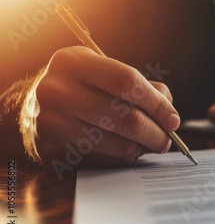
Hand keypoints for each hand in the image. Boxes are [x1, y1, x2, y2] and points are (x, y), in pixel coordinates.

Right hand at [24, 46, 178, 166]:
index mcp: (73, 62)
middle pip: (126, 118)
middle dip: (156, 133)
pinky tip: (128, 150)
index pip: (128, 82)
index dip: (157, 104)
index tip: (173, 120)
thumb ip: (140, 85)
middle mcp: (58, 90)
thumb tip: (169, 111)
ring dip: (142, 149)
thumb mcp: (102, 71)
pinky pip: (104, 160)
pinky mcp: (53, 150)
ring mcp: (53, 122)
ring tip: (150, 144)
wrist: (33, 109)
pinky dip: (123, 158)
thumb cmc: (80, 87)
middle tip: (167, 140)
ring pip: (117, 144)